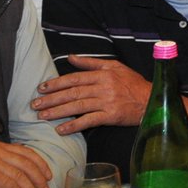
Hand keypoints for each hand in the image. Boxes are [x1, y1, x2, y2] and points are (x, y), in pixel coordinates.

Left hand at [32, 56, 152, 132]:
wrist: (152, 100)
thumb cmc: (132, 84)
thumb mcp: (115, 67)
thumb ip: (91, 63)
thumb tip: (71, 57)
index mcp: (103, 74)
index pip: (75, 78)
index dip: (56, 83)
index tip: (42, 88)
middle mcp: (103, 87)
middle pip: (73, 92)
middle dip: (52, 99)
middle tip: (35, 104)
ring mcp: (107, 102)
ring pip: (78, 106)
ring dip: (58, 112)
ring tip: (43, 116)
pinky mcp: (111, 115)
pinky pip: (89, 121)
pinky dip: (74, 126)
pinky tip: (61, 130)